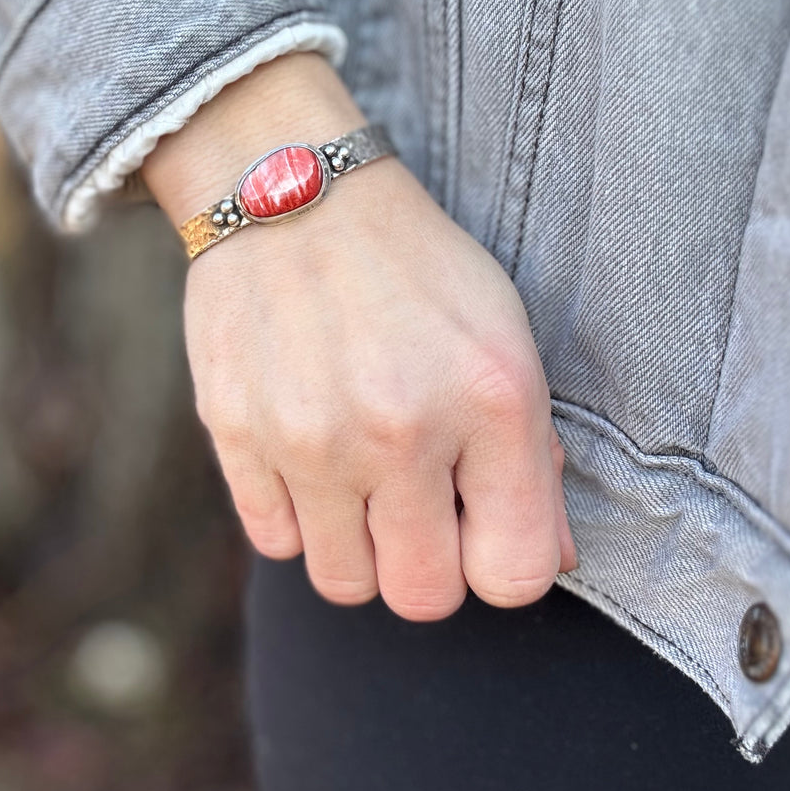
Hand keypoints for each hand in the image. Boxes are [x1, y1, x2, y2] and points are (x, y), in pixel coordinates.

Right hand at [143, 54, 575, 619]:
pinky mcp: (236, 435)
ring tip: (361, 486)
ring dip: (359, 550)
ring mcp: (310, 438)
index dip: (501, 564)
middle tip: (419, 512)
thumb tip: (553, 560)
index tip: (482, 527)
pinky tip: (309, 460)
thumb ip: (533, 458)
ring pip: (344, 583)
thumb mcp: (503, 338)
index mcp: (491, 401)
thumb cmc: (414, 268)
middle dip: (429, 568)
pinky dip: (298, 519)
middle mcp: (401, 429)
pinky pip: (277, 542)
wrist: (290, 192)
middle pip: (423, 598)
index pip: (514, 575)